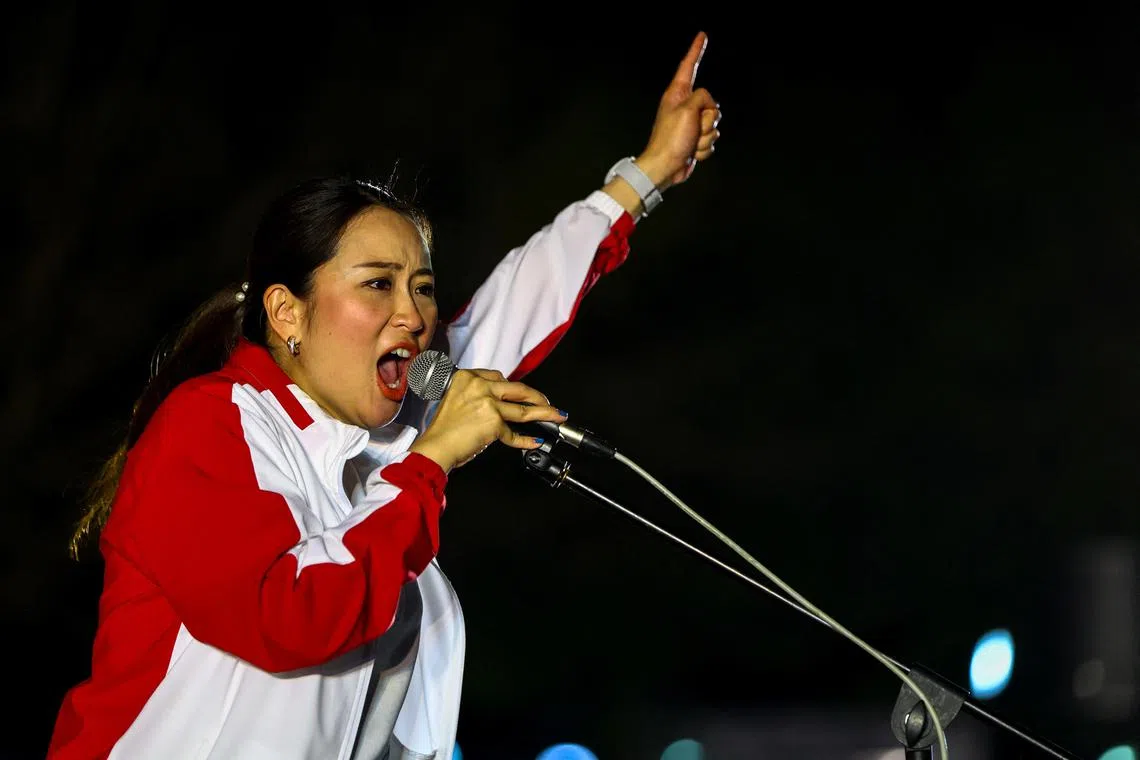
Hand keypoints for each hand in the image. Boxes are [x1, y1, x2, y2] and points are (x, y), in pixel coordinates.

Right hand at [409, 369, 566, 472]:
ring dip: (544, 413)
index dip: (514, 387)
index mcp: (467, 377)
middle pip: (517, 389)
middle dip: (537, 397)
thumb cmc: (442, 429)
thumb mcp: (456, 401)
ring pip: (523, 409)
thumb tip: (502, 403)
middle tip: (548, 403)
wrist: (436, 446)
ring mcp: (488, 403)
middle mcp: (479, 386)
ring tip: (556, 416)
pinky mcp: (494, 422)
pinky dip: (526, 440)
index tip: (524, 392)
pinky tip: (535, 441)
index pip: (499, 377)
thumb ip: (476, 396)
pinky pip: (514, 433)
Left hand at [635, 32, 721, 190]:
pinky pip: (711, 140)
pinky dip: (704, 149)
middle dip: (708, 119)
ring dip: (706, 137)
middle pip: (712, 103)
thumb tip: (709, 107)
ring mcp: (691, 124)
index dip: (696, 50)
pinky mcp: (695, 140)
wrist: (664, 168)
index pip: (689, 66)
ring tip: (690, 143)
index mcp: (677, 94)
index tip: (702, 35)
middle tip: (693, 129)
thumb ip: (703, 98)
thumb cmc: (671, 139)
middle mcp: (684, 107)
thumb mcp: (687, 110)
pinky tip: (691, 153)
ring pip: (714, 124)